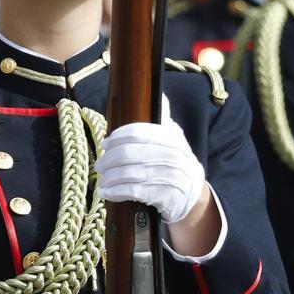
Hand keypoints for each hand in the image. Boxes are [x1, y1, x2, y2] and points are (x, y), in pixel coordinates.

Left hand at [96, 104, 205, 226]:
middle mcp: (172, 155)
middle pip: (130, 153)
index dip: (117, 137)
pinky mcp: (165, 196)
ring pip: (130, 173)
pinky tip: (107, 192)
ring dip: (110, 177)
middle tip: (99, 165)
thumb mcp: (175, 140)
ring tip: (102, 180)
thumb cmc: (176, 163)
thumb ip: (164, 121)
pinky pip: (134, 191)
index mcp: (172, 138)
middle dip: (109, 159)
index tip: (105, 143)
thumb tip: (160, 96)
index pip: (138, 132)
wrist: (193, 195)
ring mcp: (170, 176)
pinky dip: (116, 192)